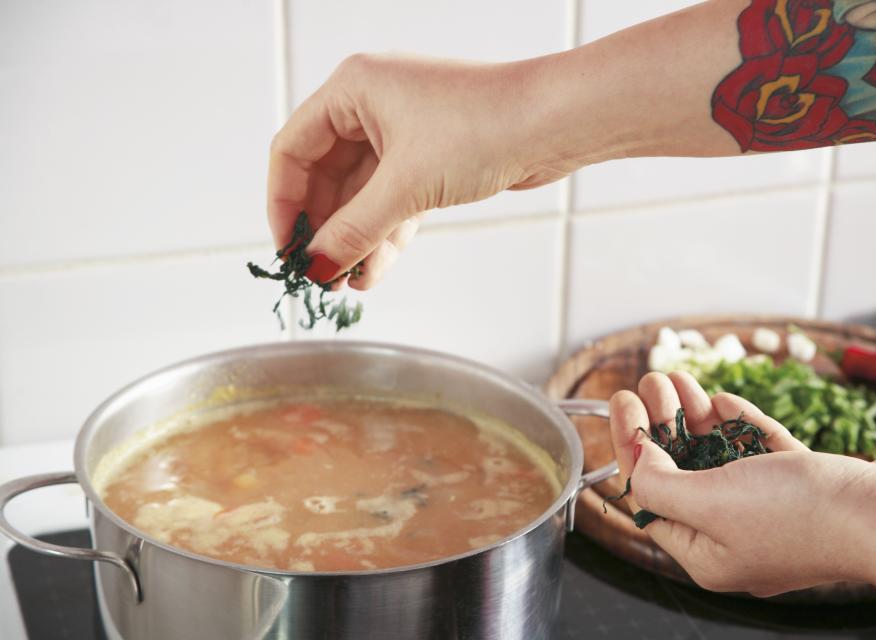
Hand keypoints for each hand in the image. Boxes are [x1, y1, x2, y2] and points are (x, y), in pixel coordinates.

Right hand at [267, 54, 566, 288]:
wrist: (556, 124)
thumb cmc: (484, 127)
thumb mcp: (406, 185)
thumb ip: (354, 229)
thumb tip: (316, 265)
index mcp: (353, 89)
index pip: (293, 149)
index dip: (284, 203)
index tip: (287, 248)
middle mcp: (373, 106)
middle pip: (328, 177)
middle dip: (326, 229)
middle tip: (321, 274)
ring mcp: (404, 133)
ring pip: (364, 195)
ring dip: (357, 239)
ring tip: (349, 282)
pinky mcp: (432, 159)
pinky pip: (394, 201)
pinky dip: (386, 234)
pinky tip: (375, 269)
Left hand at [608, 372, 875, 595]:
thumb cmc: (796, 516)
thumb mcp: (706, 502)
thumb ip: (659, 483)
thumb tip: (636, 460)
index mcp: (706, 554)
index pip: (650, 496)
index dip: (630, 446)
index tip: (621, 402)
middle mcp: (736, 537)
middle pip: (683, 473)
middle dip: (662, 423)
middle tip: (650, 381)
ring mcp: (773, 513)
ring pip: (721, 459)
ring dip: (695, 417)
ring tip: (677, 379)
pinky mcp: (806, 488)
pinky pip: (761, 454)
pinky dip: (739, 427)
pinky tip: (721, 403)